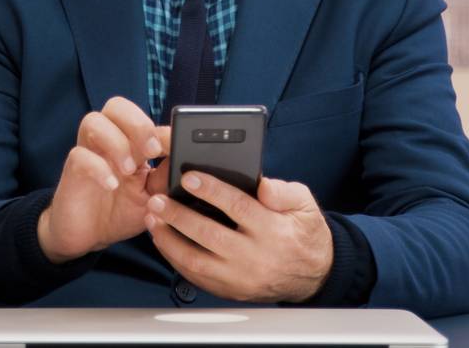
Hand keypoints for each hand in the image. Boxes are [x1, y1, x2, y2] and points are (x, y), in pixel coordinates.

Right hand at [37, 97, 170, 263]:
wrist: (89, 237)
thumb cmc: (121, 212)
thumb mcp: (152, 197)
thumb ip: (167, 177)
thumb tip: (188, 162)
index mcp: (130, 142)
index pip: (142, 117)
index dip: (159, 127)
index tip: (174, 146)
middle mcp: (108, 141)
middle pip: (116, 105)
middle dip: (137, 124)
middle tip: (152, 151)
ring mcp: (89, 153)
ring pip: (93, 121)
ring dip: (116, 142)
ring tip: (129, 170)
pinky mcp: (73, 170)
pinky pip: (80, 155)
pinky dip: (98, 168)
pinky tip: (111, 185)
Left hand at [144, 172, 333, 303]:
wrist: (314, 274)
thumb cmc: (303, 233)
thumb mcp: (304, 204)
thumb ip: (283, 191)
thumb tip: (262, 185)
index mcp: (273, 231)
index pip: (237, 206)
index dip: (210, 190)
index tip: (187, 177)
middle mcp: (255, 257)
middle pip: (209, 234)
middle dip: (178, 216)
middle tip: (157, 200)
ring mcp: (241, 278)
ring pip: (196, 261)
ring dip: (169, 240)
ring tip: (154, 220)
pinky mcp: (231, 291)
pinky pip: (196, 277)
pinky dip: (176, 260)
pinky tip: (165, 242)